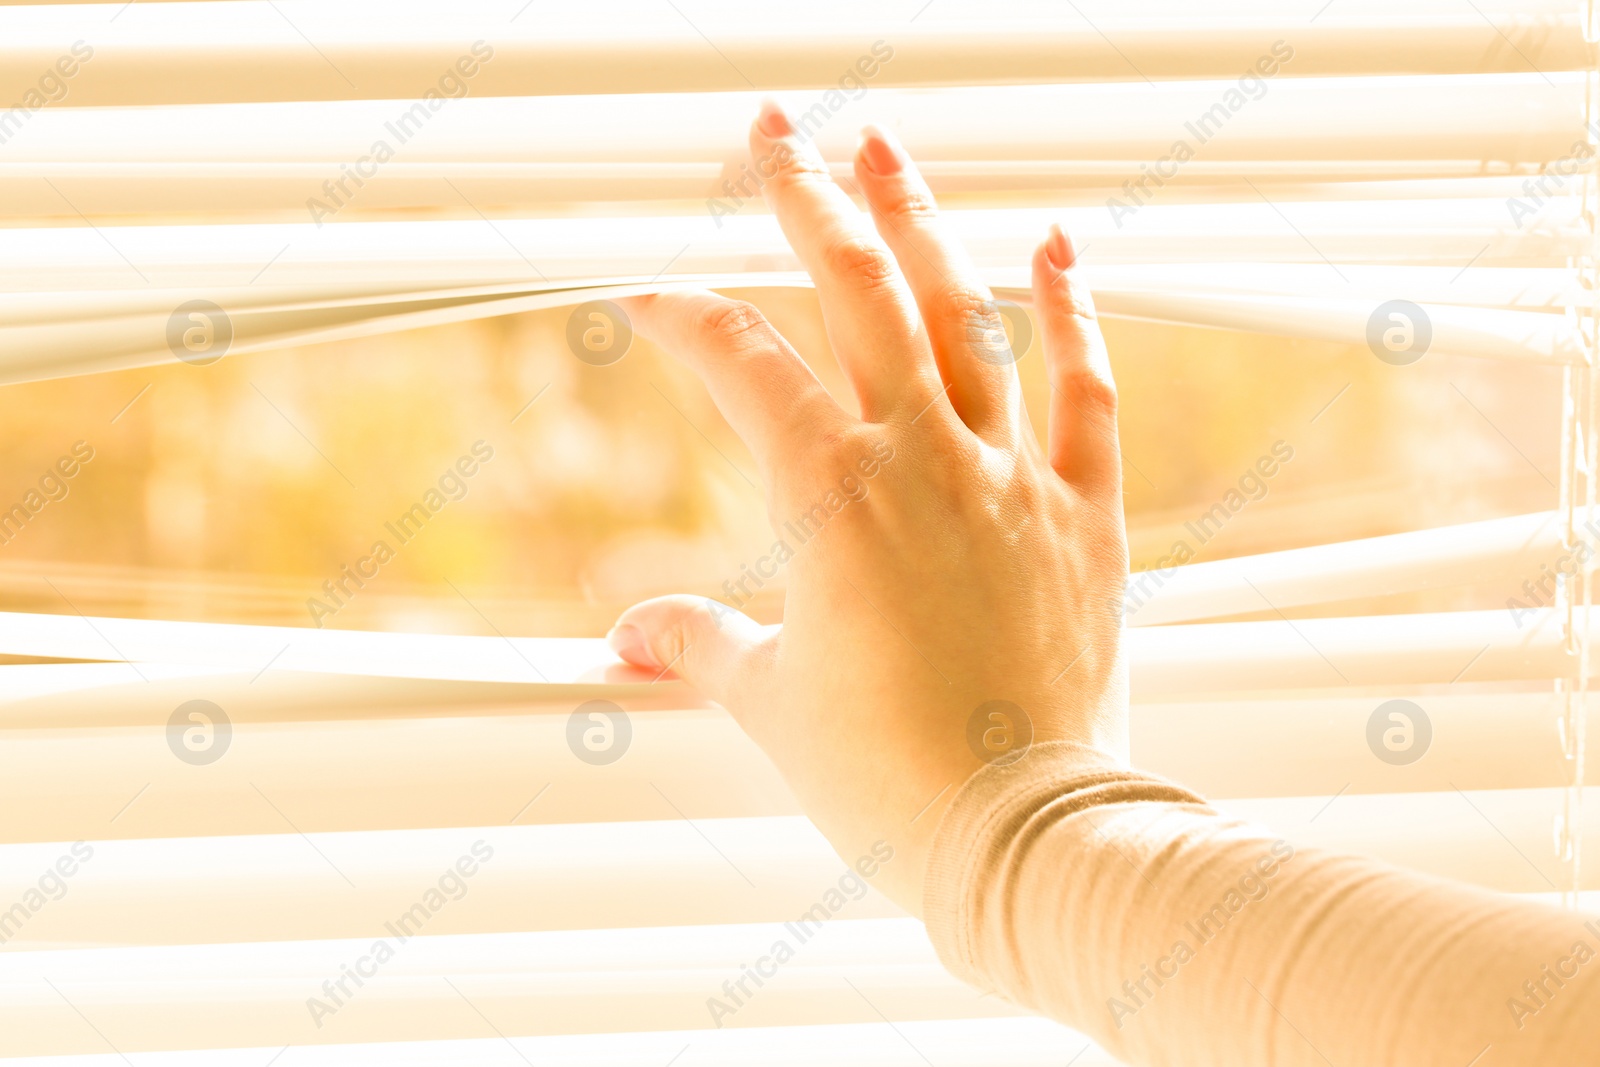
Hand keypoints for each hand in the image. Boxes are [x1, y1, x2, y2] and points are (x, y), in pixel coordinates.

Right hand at [608, 102, 1129, 913]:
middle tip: (776, 128)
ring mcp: (1014, 479)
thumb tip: (631, 635)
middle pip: (860, 296)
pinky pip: (1087, 393)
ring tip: (886, 147)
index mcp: (834, 499)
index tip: (650, 296)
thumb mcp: (770, 703)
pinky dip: (1075, 314)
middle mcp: (926, 461)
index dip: (688, 318)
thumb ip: (698, 644)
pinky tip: (1057, 244)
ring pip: (969, 317)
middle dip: (807, 201)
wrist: (1024, 837)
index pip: (744, 366)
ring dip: (923, 223)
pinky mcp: (1085, 516)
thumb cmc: (889, 778)